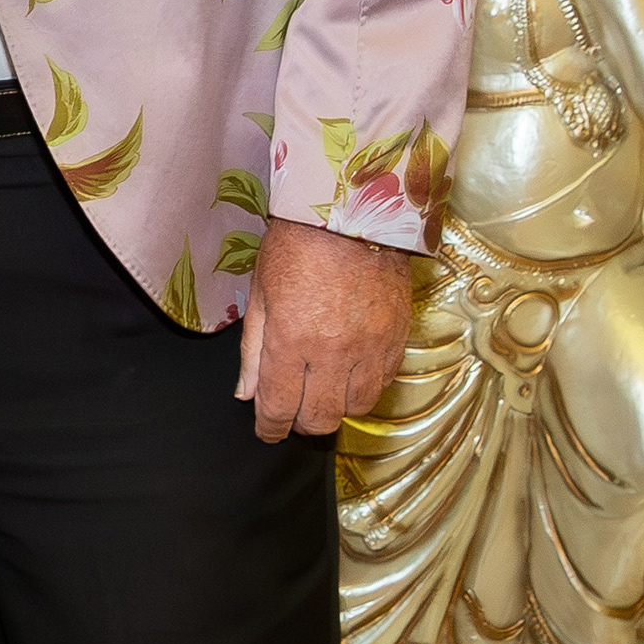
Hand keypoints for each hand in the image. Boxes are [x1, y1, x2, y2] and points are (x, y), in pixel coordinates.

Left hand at [237, 217, 410, 440]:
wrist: (351, 212)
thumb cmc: (297, 245)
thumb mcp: (260, 292)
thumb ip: (253, 349)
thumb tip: (246, 393)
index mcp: (291, 341)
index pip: (279, 407)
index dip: (270, 428)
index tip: (267, 432)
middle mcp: (333, 353)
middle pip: (320, 418)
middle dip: (301, 423)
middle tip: (292, 412)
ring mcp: (370, 347)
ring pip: (356, 407)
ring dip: (335, 407)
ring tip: (322, 391)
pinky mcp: (397, 338)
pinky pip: (383, 382)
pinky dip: (365, 387)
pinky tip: (350, 373)